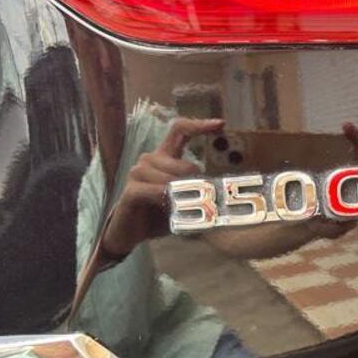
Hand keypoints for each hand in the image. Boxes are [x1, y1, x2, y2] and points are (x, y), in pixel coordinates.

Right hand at [101, 117, 223, 257]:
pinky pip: (152, 190)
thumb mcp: (184, 202)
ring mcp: (138, 173)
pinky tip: (169, 206)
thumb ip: (200, 192)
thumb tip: (226, 192)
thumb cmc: (159, 214)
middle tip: (202, 199)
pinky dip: (164, 199)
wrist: (131, 232)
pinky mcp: (130, 190)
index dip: (199, 125)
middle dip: (195, 182)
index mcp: (165, 158)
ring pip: (168, 177)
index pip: (180, 131)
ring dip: (179, 193)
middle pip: (180, 161)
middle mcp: (150, 160)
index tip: (220, 124)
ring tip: (184, 206)